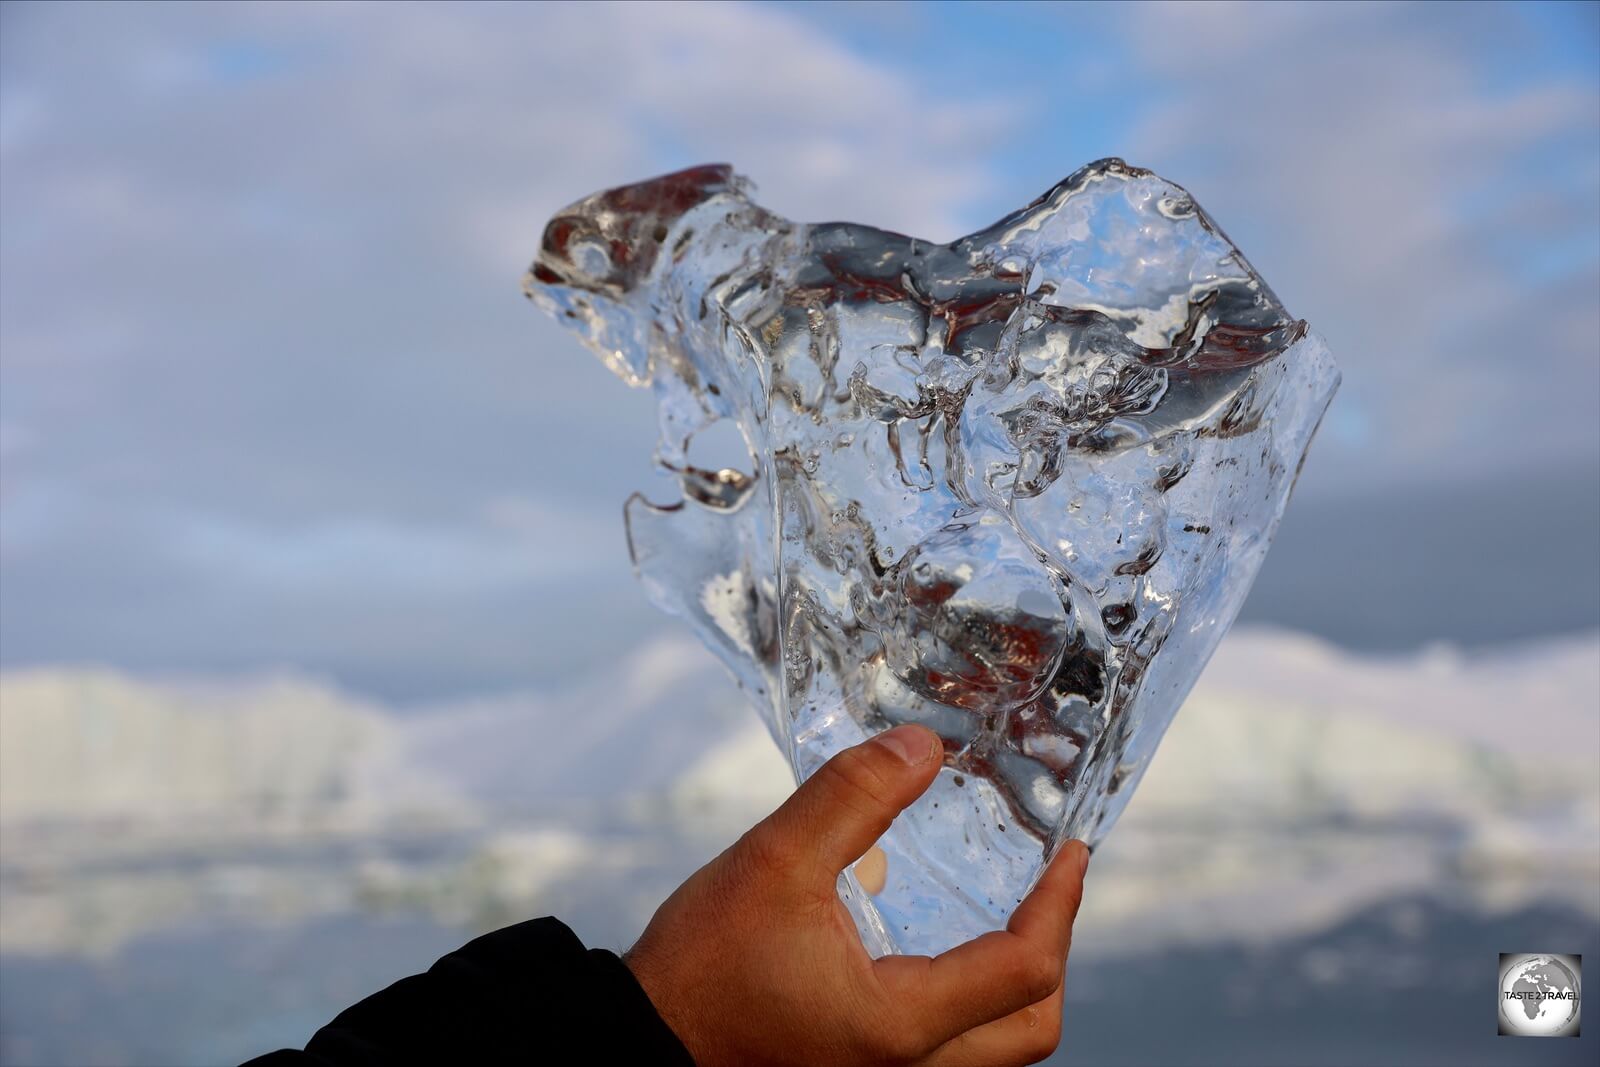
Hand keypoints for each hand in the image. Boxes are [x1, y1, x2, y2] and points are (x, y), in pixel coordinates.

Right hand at [624, 724, 1089, 1066]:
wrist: (643, 1045)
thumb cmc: (700, 968)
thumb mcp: (773, 862)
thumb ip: (851, 798)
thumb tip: (922, 746)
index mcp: (898, 1023)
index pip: (1024, 969)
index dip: (1060, 904)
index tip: (1071, 852)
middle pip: (1029, 1029)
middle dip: (1052, 953)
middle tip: (1048, 885)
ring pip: (995, 1050)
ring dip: (1014, 983)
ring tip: (1004, 910)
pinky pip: (950, 1049)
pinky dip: (969, 1000)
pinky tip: (933, 942)